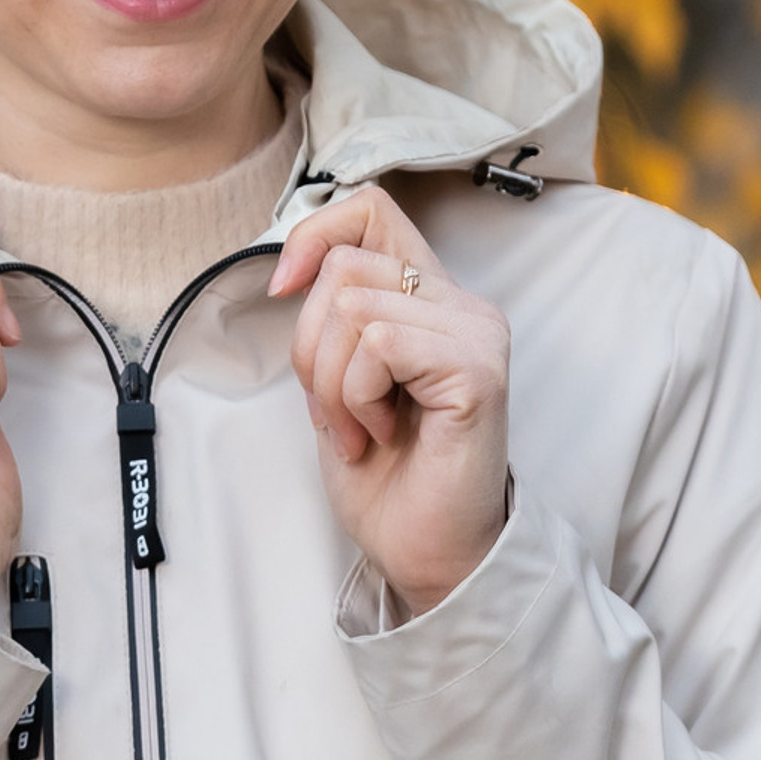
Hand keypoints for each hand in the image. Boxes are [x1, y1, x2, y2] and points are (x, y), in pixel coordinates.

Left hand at [269, 187, 509, 619]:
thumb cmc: (388, 474)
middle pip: (345, 265)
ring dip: (332, 384)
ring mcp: (476, 333)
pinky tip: (382, 433)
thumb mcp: (339, 375)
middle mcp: (463, 304)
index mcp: (431, 298)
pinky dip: (357, 397)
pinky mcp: (477, 369)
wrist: (424, 551)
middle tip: (338, 411)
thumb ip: (333, 314)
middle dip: (311, 346)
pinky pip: (379, 344)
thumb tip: (291, 269)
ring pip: (353, 306)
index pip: (372, 208)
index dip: (314, 234)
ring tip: (361, 429)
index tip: (283, 290)